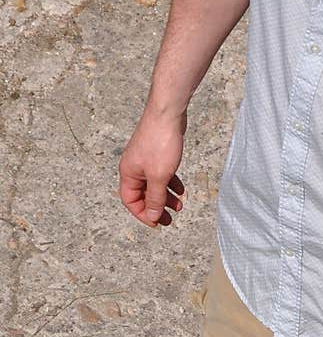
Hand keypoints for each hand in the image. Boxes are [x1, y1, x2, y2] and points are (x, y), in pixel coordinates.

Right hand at [118, 107, 186, 227]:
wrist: (168, 114)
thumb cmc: (160, 141)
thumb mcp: (159, 177)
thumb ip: (155, 198)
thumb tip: (153, 216)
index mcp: (128, 173)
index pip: (130, 201)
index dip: (143, 214)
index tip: (158, 223)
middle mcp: (133, 167)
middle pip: (142, 195)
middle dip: (156, 208)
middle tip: (170, 219)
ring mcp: (145, 160)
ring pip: (154, 185)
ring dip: (166, 197)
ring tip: (180, 205)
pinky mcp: (156, 154)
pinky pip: (161, 175)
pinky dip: (170, 183)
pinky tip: (180, 189)